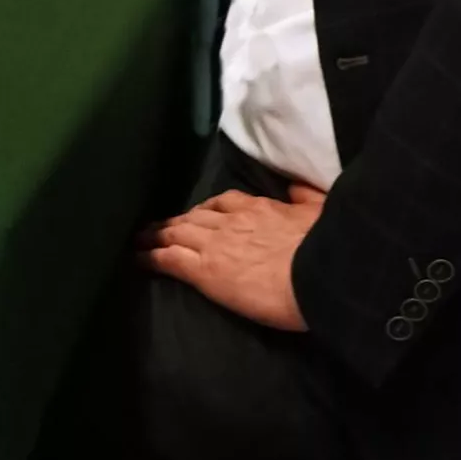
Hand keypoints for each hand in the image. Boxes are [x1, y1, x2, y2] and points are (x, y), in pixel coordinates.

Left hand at [138, 183, 324, 331]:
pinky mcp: (204, 270)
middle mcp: (231, 220)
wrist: (314, 272)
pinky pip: (170, 259)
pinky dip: (152, 256)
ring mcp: (215, 244)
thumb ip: (304, 196)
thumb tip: (296, 187)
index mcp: (258, 207)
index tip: (198, 214)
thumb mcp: (318, 209)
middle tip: (157, 227)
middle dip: (175, 222)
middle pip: (194, 217)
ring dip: (158, 235)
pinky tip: (138, 259)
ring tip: (141, 238)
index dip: (206, 209)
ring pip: (177, 234)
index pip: (224, 202)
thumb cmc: (321, 245)